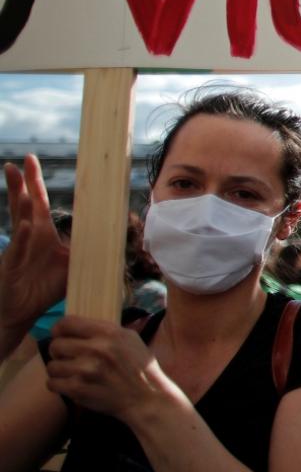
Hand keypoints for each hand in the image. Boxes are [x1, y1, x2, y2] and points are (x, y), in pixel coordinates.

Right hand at [1, 157, 70, 351]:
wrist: (21, 312)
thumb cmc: (43, 289)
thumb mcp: (70, 266)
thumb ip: (87, 251)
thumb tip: (118, 242)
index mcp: (41, 233)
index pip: (38, 202)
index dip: (34, 182)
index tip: (32, 159)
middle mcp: (28, 236)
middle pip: (25, 203)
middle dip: (23, 182)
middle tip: (23, 160)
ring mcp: (18, 249)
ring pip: (19, 221)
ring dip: (21, 203)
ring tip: (21, 183)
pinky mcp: (12, 266)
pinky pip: (19, 249)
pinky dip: (23, 239)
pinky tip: (27, 226)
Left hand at [44, 315, 180, 419]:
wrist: (146, 397)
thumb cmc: (139, 366)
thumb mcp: (130, 338)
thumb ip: (105, 330)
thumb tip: (79, 326)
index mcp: (109, 333)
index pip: (67, 322)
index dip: (59, 329)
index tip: (61, 335)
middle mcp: (96, 349)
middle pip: (55, 345)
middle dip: (59, 351)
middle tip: (68, 357)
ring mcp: (86, 370)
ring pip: (52, 366)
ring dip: (59, 370)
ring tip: (70, 372)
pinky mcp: (79, 389)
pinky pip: (52, 384)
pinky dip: (59, 385)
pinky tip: (70, 384)